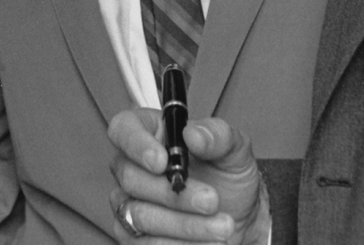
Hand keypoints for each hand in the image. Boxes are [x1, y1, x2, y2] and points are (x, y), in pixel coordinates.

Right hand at [108, 109, 267, 242]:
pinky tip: (209, 242)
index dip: (136, 144)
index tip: (163, 161)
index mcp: (149, 132)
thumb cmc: (228, 175)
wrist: (240, 216)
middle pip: (130, 178)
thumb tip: (193, 134)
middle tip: (211, 200)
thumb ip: (217, 136)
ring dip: (185, 224)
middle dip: (173, 194)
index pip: (123, 129)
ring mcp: (129, 203)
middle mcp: (132, 166)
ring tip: (221, 227)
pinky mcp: (135, 238)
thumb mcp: (233, 149)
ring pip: (140, 216)